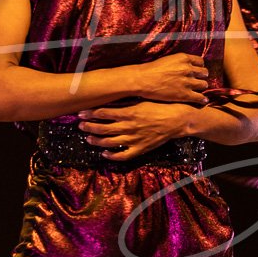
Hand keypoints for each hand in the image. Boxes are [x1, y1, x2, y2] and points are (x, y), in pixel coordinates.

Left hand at [77, 101, 194, 160]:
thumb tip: (109, 100)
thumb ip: (125, 102)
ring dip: (96, 141)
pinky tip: (104, 153)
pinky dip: (112, 156)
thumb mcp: (142, 101)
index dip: (90, 113)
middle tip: (80, 125)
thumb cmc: (160, 107)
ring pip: (109, 142)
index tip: (81, 113)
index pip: (103, 113)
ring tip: (88, 139)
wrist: (177, 120)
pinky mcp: (140, 149)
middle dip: (89, 127)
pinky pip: (123, 155)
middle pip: (103, 128)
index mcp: (129, 113)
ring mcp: (134, 139)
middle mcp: (129, 127)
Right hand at [133, 52, 208, 105]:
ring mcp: (187, 82)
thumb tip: (185, 66)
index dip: (200, 67)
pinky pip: (200, 97)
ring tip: (199, 90)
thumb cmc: (151, 70)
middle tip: (199, 80)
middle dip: (202, 76)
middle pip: (204, 73)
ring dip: (201, 87)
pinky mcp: (185, 94)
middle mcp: (188, 69)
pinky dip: (202, 99)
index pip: (201, 61)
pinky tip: (203, 101)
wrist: (143, 80)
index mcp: (184, 58)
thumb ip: (179, 62)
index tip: (198, 71)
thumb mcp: (168, 60)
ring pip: (204, 85)